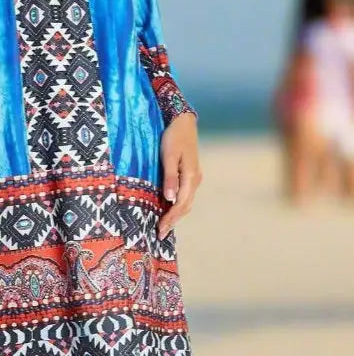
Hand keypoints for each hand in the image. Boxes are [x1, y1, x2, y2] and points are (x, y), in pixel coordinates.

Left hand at [158, 113, 201, 239]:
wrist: (183, 121)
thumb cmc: (173, 137)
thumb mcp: (169, 156)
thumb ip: (169, 178)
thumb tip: (170, 199)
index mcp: (191, 177)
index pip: (180, 204)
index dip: (170, 219)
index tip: (160, 231)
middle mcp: (195, 180)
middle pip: (185, 206)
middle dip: (173, 221)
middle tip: (160, 234)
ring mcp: (194, 177)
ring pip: (187, 202)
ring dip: (176, 215)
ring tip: (164, 226)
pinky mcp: (190, 174)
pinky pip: (186, 195)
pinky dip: (178, 205)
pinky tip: (169, 209)